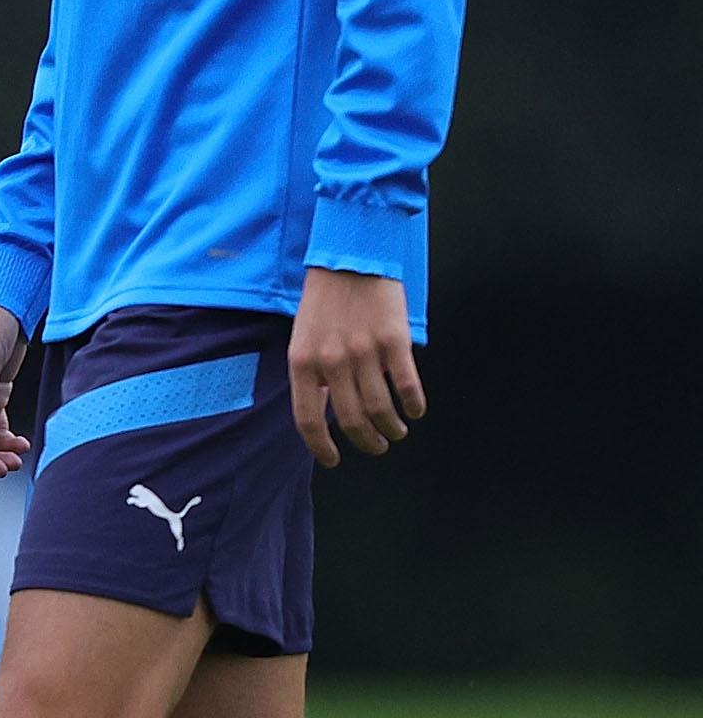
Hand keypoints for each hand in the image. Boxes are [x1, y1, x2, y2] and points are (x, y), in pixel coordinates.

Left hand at [289, 267, 424, 466]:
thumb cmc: (325, 299)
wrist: (350, 257)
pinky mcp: (394, 342)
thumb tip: (327, 409)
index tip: (333, 460)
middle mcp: (331, 361)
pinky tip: (415, 410)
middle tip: (376, 447)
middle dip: (366, 442)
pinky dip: (413, 406)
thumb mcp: (304, 336)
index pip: (307, 418)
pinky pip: (407, 387)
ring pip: (381, 410)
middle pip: (350, 421)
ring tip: (396, 432)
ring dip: (391, 429)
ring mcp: (364, 352)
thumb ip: (314, 372)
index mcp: (302, 361)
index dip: (320, 447)